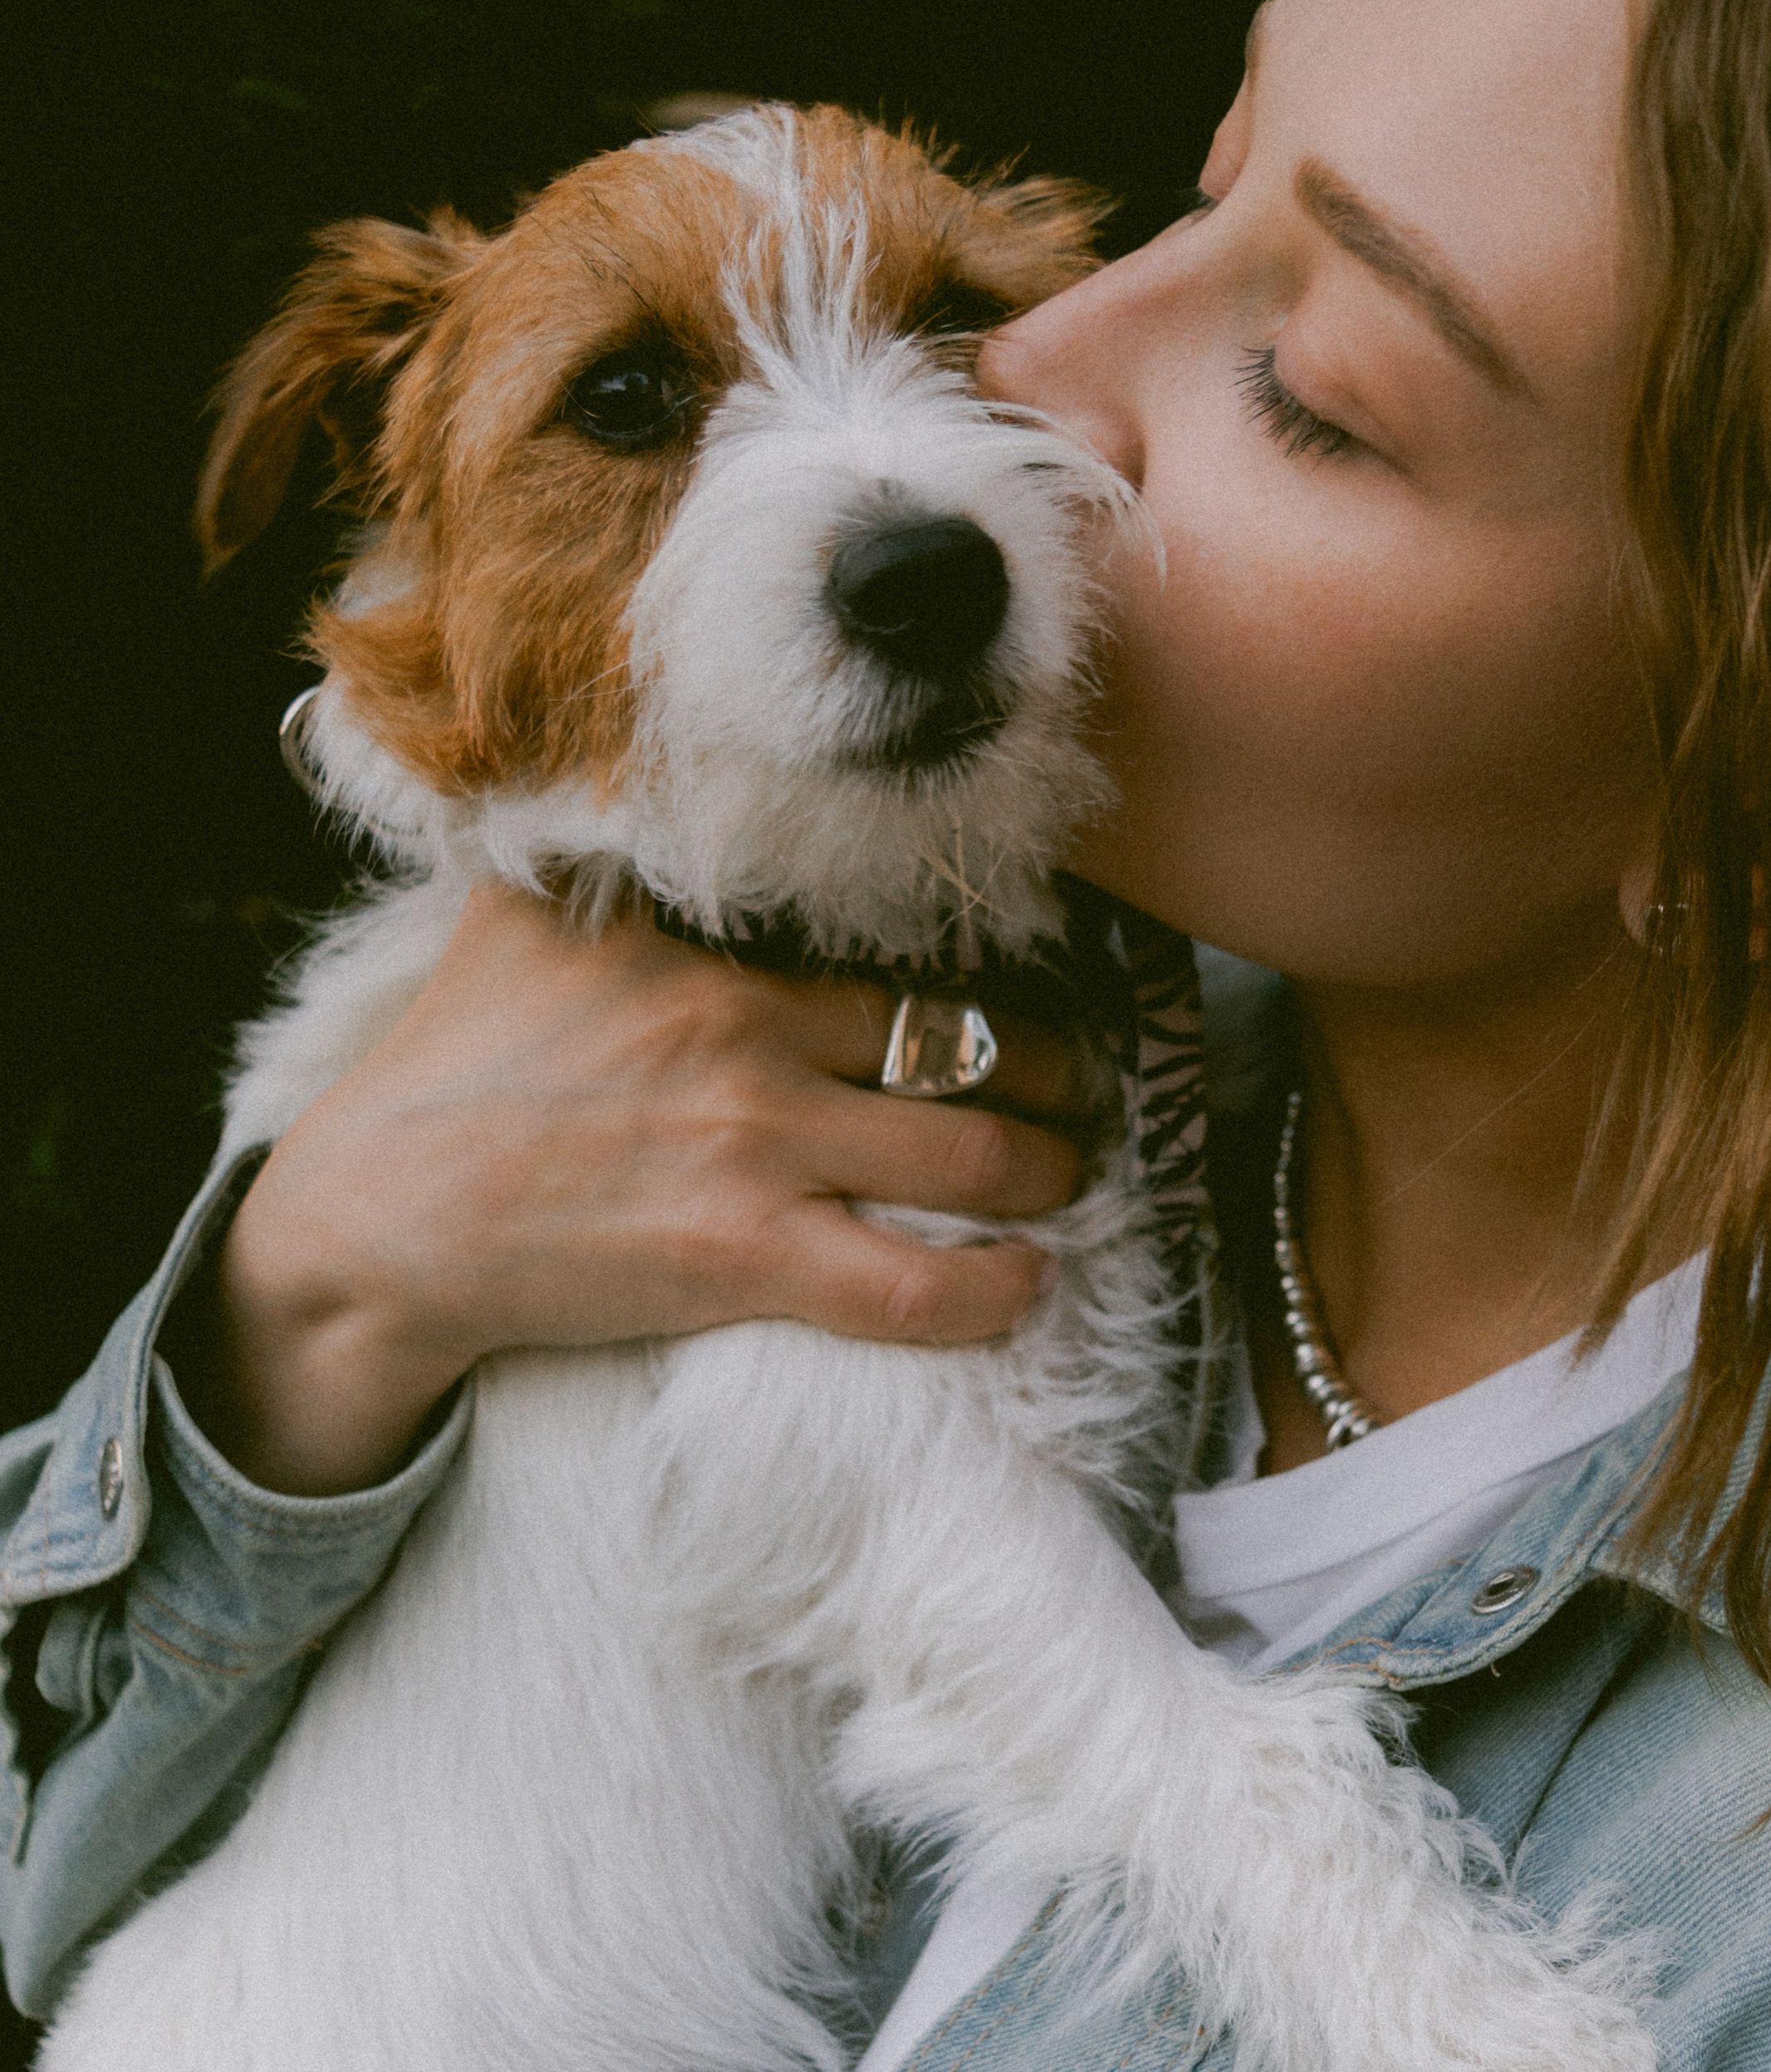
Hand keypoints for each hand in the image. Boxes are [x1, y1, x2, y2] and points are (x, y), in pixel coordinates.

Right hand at [177, 888, 1090, 1495]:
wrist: (378, 1216)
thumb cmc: (453, 1061)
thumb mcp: (525, 912)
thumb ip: (616, 851)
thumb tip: (665, 781)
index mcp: (711, 943)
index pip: (903, 942)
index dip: (1000, 968)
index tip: (1042, 987)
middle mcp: (749, 1030)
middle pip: (969, 1041)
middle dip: (1062, 1072)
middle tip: (1090, 1088)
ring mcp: (752, 1148)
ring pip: (970, 1156)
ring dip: (1052, 1170)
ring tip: (1073, 1173)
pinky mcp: (741, 1258)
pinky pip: (912, 1285)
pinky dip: (995, 1290)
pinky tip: (1031, 1283)